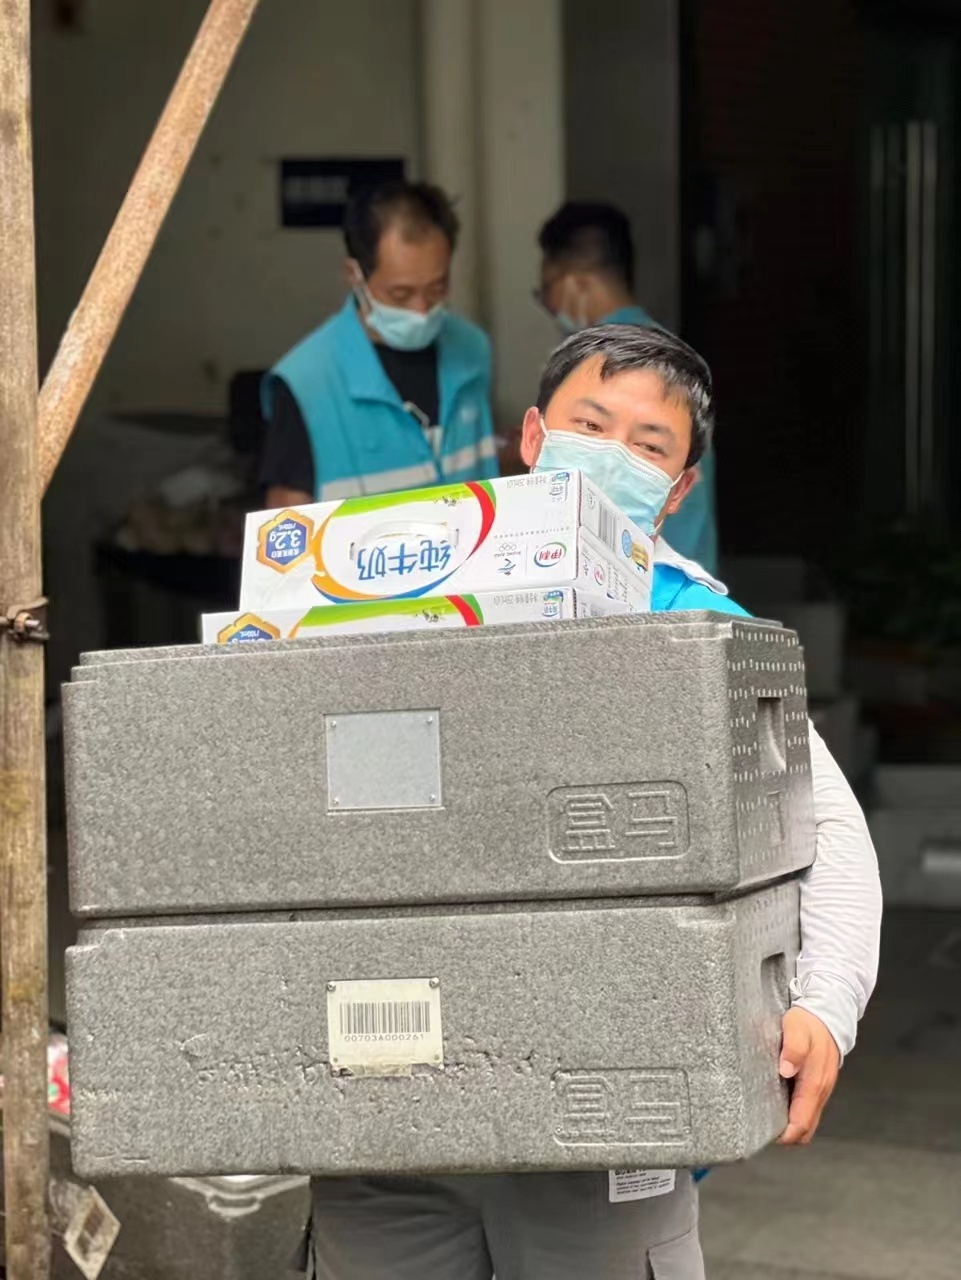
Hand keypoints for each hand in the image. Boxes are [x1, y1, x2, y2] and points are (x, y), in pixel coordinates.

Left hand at [776, 1007, 840, 1145]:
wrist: (828, 1014)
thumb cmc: (810, 1023)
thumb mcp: (797, 1029)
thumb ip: (793, 1049)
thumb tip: (786, 1069)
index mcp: (815, 1084)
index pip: (802, 1124)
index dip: (785, 1135)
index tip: (765, 1134)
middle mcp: (820, 1092)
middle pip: (805, 1129)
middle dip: (786, 1135)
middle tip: (762, 1127)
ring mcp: (820, 1090)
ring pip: (807, 1120)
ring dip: (790, 1124)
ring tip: (766, 1116)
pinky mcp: (817, 1085)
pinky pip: (806, 1107)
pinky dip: (794, 1112)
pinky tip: (776, 1102)